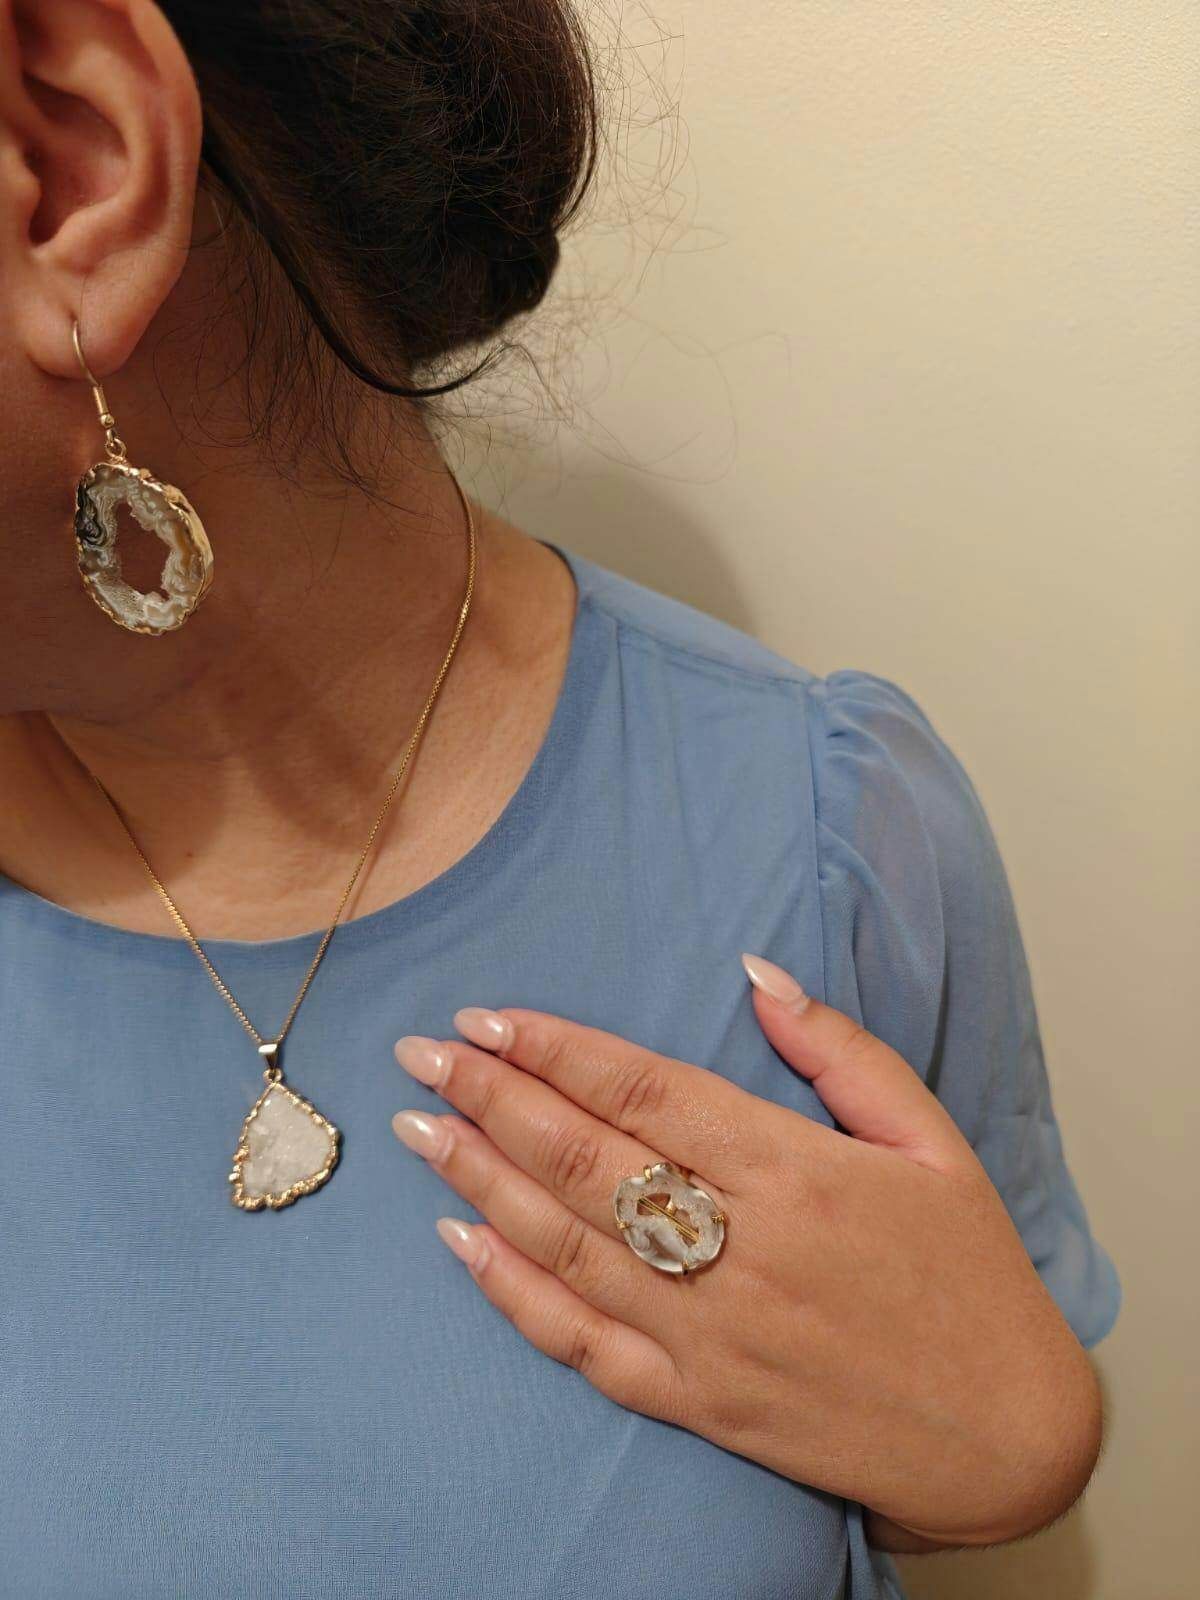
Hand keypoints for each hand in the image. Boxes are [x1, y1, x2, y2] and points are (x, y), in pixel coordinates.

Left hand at [390, 952, 1101, 1547]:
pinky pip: (582, 1345)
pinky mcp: (697, 1403)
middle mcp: (739, 1250)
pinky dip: (512, 1294)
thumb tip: (756, 973)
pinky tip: (459, 1246)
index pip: (645, 1092)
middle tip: (421, 1053)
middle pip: (585, 1158)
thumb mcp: (932, 1140)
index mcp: (797, 1172)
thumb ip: (841, 1051)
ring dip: (480, 1179)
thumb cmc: (971, 1274)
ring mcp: (708, 1334)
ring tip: (417, 1126)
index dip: (556, 1049)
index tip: (486, 1016)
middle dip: (492, 1097)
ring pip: (565, 1244)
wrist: (1005, 1440)